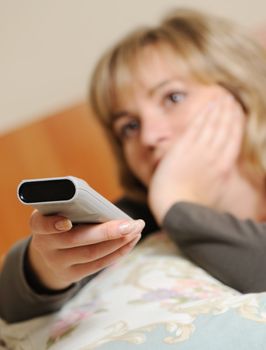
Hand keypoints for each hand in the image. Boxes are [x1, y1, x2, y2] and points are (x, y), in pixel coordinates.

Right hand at [28, 210, 143, 289]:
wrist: (49, 252)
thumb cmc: (61, 220)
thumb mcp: (58, 210)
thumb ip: (73, 203)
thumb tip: (100, 203)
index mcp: (39, 225)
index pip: (40, 225)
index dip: (52, 224)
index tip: (66, 222)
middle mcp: (45, 246)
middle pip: (75, 240)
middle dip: (106, 232)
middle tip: (130, 224)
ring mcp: (58, 263)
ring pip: (91, 254)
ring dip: (118, 242)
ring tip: (136, 229)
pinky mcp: (72, 274)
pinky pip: (98, 265)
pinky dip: (117, 252)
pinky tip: (131, 240)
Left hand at [148, 92, 244, 222]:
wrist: (173, 208)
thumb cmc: (189, 204)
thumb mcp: (212, 192)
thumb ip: (219, 177)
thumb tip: (223, 169)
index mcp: (223, 169)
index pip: (233, 140)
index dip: (236, 124)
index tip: (238, 112)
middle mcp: (214, 158)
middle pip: (225, 130)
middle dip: (229, 113)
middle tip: (232, 99)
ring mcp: (199, 152)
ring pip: (213, 126)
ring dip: (218, 110)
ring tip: (222, 97)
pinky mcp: (183, 149)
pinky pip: (196, 127)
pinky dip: (203, 114)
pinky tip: (208, 104)